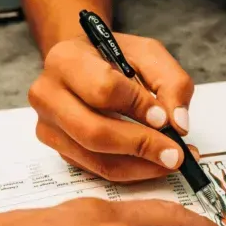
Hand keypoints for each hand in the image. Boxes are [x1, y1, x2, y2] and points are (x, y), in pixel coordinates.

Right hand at [29, 34, 195, 181]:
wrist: (85, 63)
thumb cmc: (114, 57)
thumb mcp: (148, 54)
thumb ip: (171, 82)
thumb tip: (178, 124)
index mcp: (65, 60)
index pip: (103, 89)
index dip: (138, 107)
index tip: (165, 118)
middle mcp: (48, 95)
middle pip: (94, 132)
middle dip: (141, 146)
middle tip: (175, 153)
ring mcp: (49, 127)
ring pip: (96, 159)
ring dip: (140, 166)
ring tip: (170, 160)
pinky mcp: (58, 150)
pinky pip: (97, 169)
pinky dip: (130, 171)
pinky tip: (152, 163)